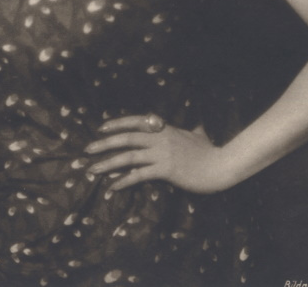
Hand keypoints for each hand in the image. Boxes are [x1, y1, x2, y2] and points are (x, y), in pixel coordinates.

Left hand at [84, 114, 229, 193]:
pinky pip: (139, 175)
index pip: (135, 121)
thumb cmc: (210, 151)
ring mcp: (162, 154)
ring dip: (107, 163)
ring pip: (129, 157)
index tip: (101, 128)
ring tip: (92, 169)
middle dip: (104, 143)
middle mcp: (160, 138)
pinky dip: (123, 181)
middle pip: (126, 138)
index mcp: (164, 128)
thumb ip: (192, 130)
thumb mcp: (197, 134)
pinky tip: (112, 187)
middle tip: (87, 150)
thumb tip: (197, 127)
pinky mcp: (165, 170)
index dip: (117, 124)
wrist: (220, 164)